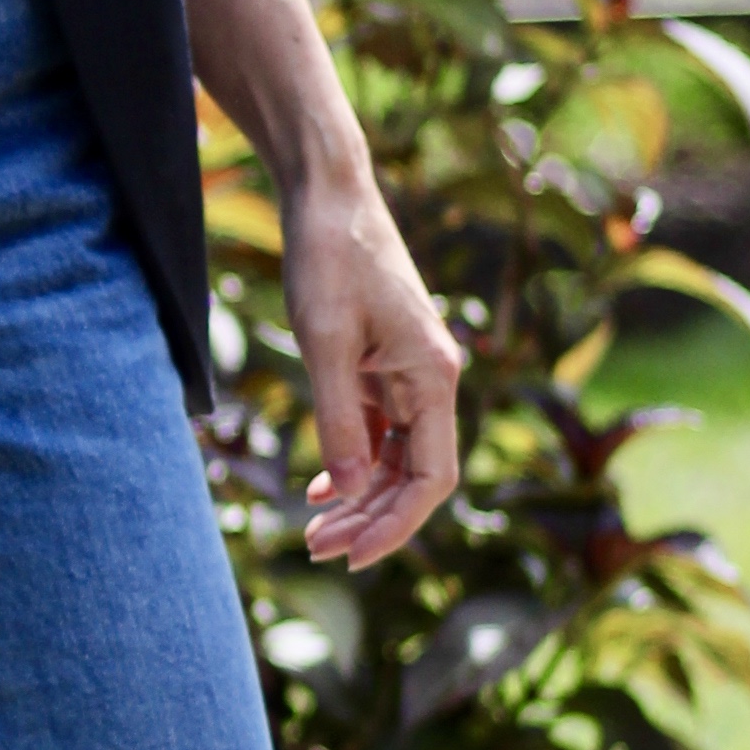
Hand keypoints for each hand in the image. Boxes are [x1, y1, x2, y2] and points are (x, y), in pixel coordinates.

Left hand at [281, 181, 462, 569]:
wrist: (327, 195)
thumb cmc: (329, 258)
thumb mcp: (324, 343)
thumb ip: (338, 420)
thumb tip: (349, 492)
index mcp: (434, 375)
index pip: (432, 476)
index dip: (397, 523)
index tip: (352, 554)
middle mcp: (431, 379)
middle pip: (415, 475)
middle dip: (372, 518)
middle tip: (318, 549)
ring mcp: (407, 373)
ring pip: (396, 457)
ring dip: (361, 497)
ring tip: (315, 530)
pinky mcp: (382, 364)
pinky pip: (377, 430)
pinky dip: (351, 461)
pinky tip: (319, 488)